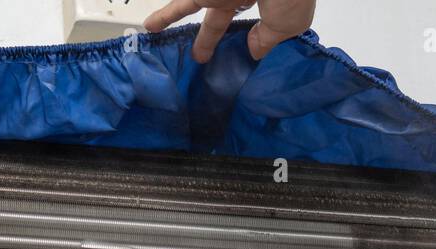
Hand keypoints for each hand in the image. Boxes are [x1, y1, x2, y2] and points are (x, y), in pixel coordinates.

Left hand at [144, 0, 316, 63]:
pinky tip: (150, 25)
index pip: (242, 17)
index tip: (236, 52)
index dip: (239, 35)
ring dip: (170, 15)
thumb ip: (267, 41)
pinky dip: (166, 15)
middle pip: (214, 16)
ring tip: (152, 27)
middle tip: (198, 56)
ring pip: (188, 3)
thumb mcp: (285, 27)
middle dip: (205, 37)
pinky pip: (182, 3)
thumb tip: (254, 52)